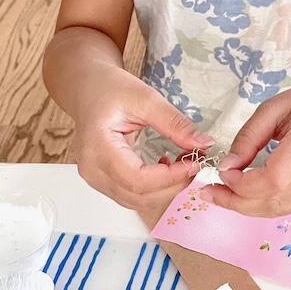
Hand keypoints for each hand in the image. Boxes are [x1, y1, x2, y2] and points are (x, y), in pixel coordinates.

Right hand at [72, 68, 214, 213]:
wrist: (88, 89)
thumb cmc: (109, 88)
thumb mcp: (145, 98)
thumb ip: (174, 124)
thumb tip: (203, 143)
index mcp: (98, 148)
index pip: (138, 179)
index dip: (171, 177)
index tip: (195, 162)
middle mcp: (93, 170)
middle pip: (138, 196)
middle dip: (173, 184)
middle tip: (196, 162)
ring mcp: (95, 178)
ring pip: (136, 200)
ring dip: (166, 189)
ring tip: (185, 164)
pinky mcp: (103, 180)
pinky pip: (131, 194)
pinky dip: (154, 188)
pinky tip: (166, 167)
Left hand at [203, 82, 290, 216]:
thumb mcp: (275, 107)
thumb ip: (249, 136)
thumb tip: (226, 167)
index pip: (275, 178)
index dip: (244, 183)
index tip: (223, 172)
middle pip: (273, 199)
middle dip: (236, 201)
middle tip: (210, 192)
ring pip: (277, 210)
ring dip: (244, 207)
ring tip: (220, 196)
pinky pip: (285, 209)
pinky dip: (260, 206)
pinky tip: (243, 196)